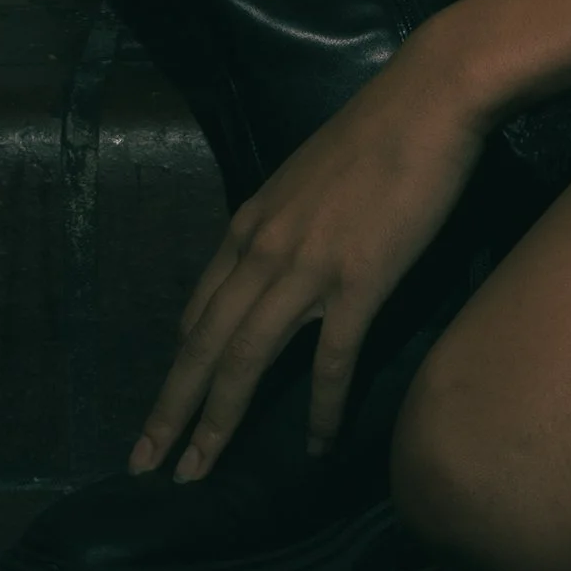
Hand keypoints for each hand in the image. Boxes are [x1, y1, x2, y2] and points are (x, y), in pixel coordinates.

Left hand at [130, 26, 484, 479]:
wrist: (428, 98)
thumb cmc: (377, 132)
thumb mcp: (306, 178)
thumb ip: (283, 225)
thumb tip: (277, 262)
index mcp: (249, 225)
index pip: (197, 313)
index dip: (176, 370)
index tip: (164, 413)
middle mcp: (263, 249)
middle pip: (201, 345)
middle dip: (169, 412)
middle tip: (143, 466)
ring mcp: (306, 266)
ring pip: (244, 359)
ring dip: (216, 422)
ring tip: (197, 473)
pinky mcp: (358, 279)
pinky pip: (330, 359)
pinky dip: (320, 406)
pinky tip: (316, 444)